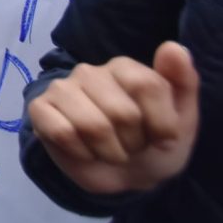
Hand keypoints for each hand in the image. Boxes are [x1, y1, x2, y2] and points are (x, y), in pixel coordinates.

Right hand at [29, 41, 198, 194]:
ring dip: (109, 152)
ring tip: (109, 150)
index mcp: (124, 67)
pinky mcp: (40, 109)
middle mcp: (89, 71)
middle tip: (130, 145)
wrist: (123, 176)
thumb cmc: (152, 143)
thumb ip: (183, 81)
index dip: (161, 124)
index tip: (163, 138)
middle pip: (122, 113)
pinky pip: (63, 133)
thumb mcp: (182, 119)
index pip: (148, 85)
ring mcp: (61, 88)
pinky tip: (84, 151)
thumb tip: (173, 46)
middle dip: (133, 143)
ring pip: (93, 125)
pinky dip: (81, 153)